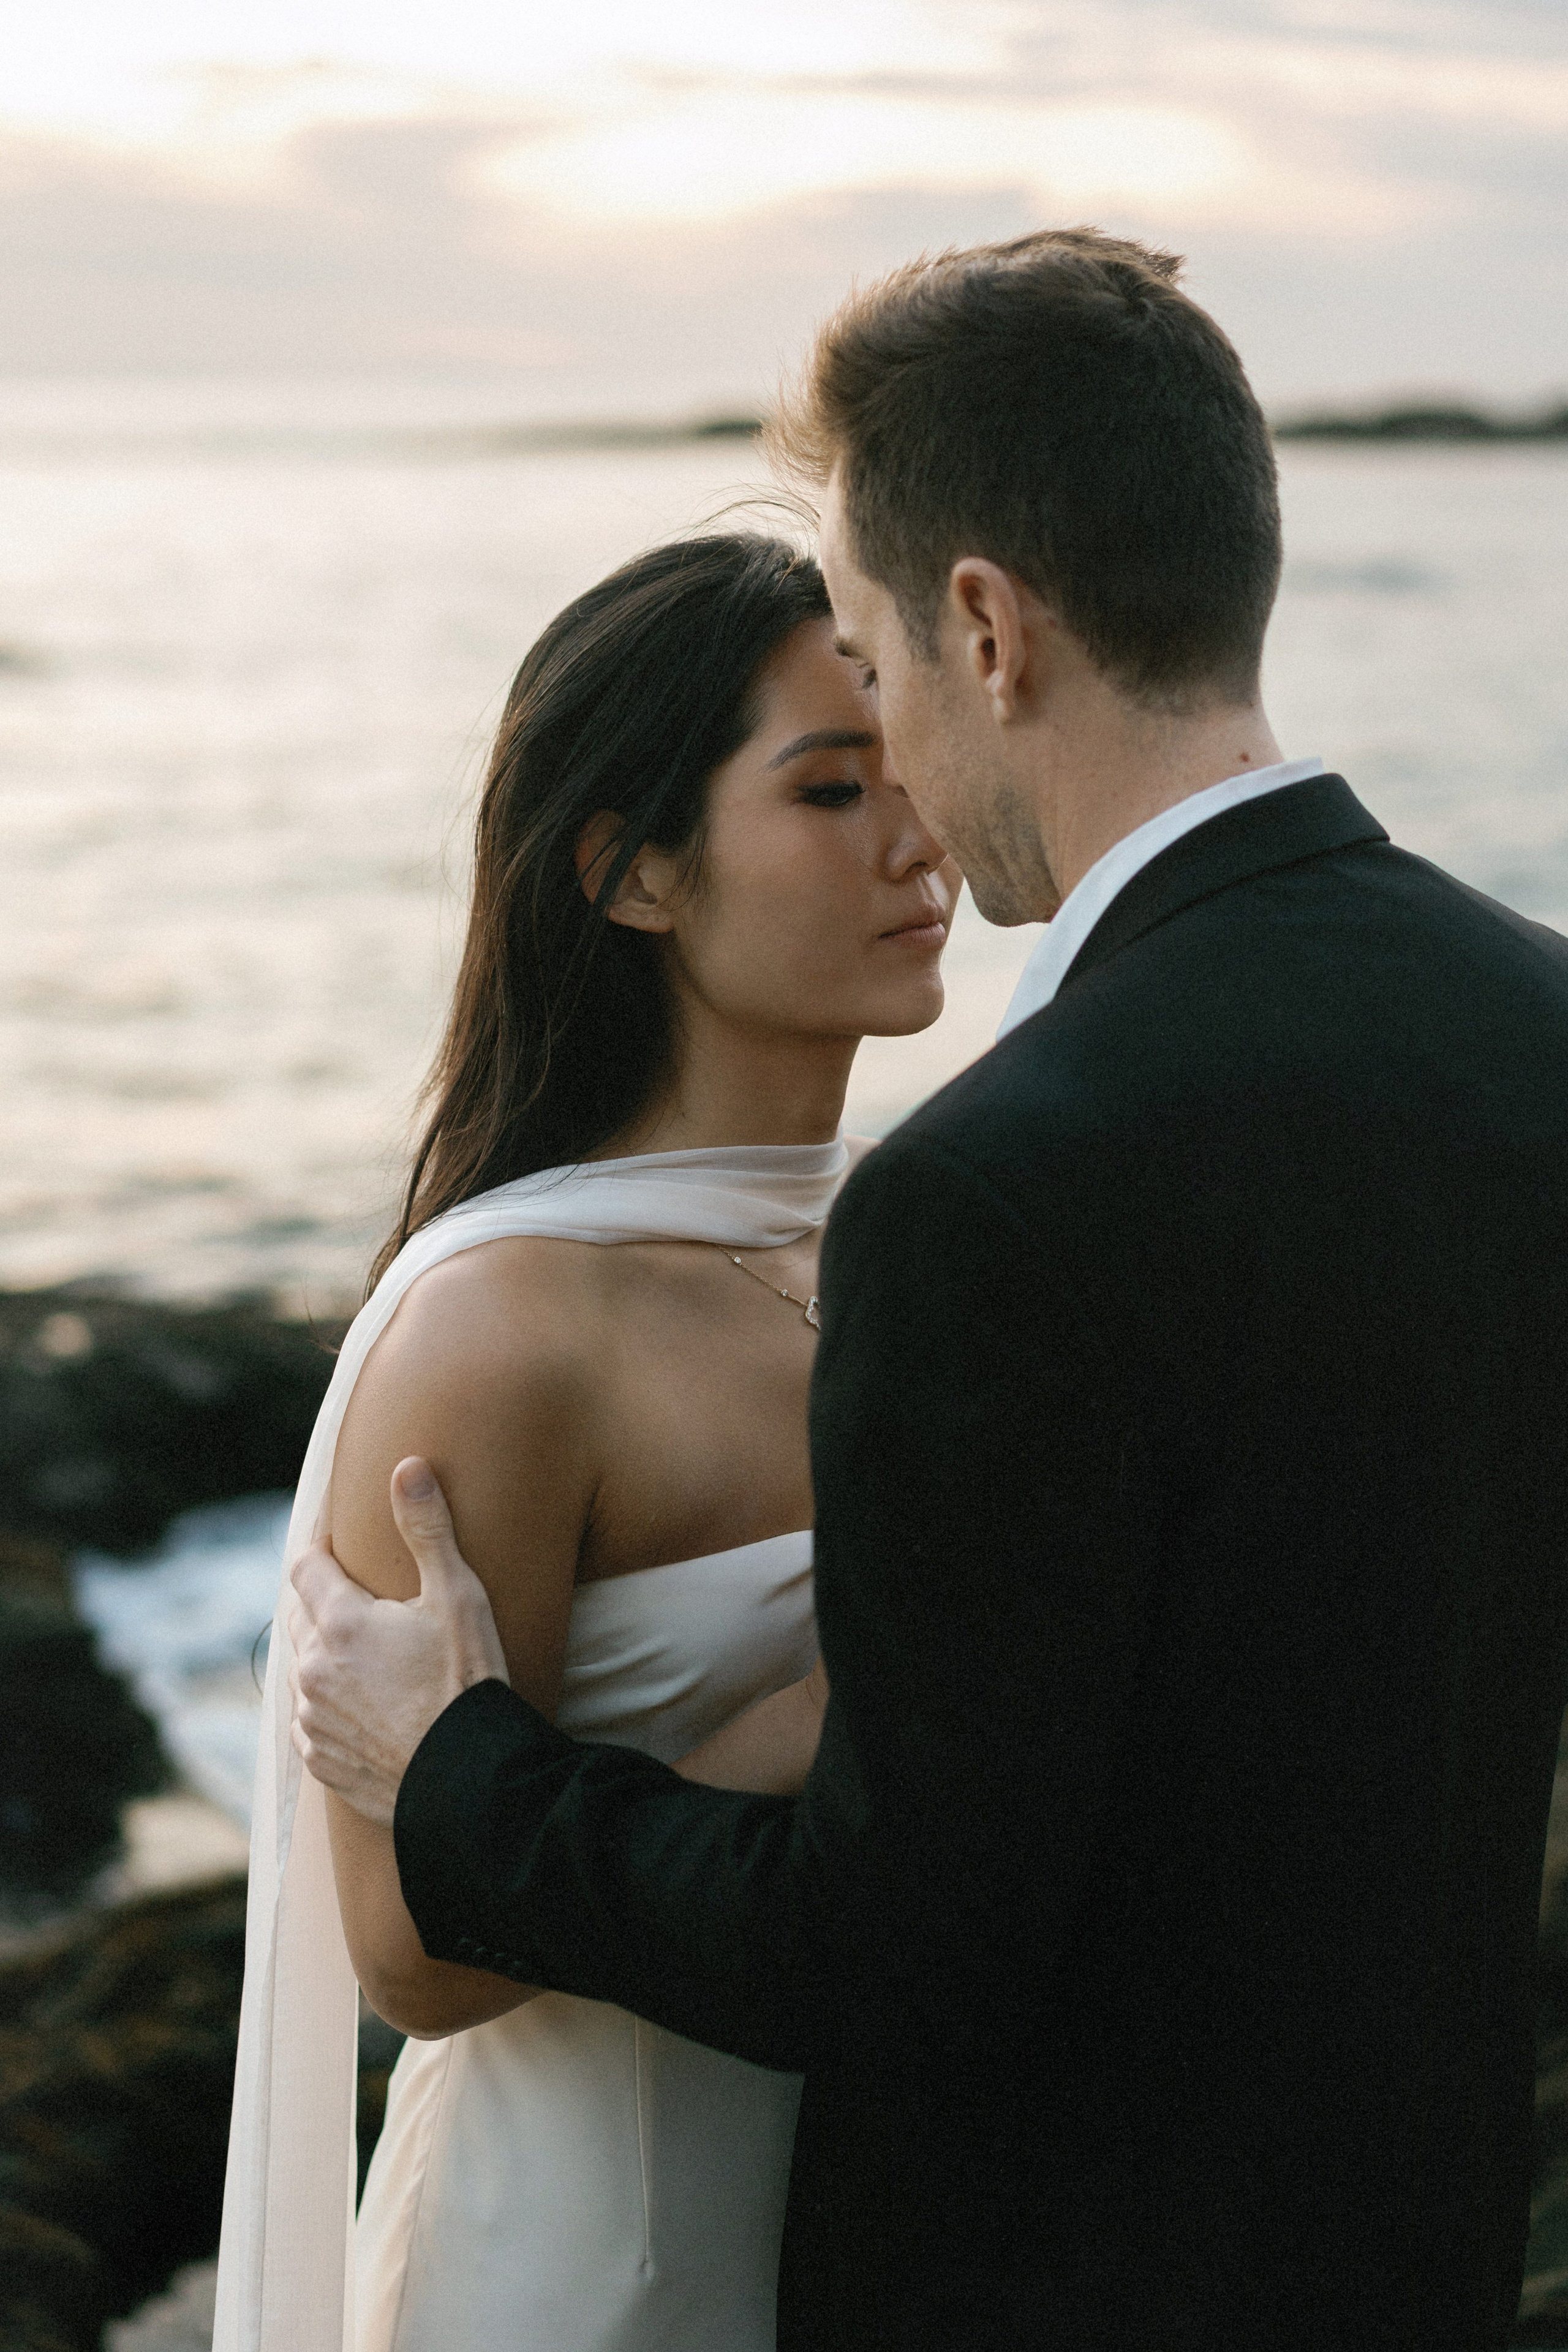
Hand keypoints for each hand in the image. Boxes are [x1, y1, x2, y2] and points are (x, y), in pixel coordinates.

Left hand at [290, 1457, 508, 1826]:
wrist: (469, 1780)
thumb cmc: (468, 1682)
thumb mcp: (459, 1596)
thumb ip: (427, 1529)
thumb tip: (407, 1466)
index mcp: (340, 1623)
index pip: (305, 1566)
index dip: (320, 1549)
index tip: (336, 1544)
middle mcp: (312, 1669)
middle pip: (300, 1615)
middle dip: (323, 1600)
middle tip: (360, 1596)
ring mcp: (312, 1719)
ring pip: (304, 1669)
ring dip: (326, 1655)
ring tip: (367, 1654)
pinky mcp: (320, 1760)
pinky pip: (310, 1719)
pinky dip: (330, 1705)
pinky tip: (364, 1705)